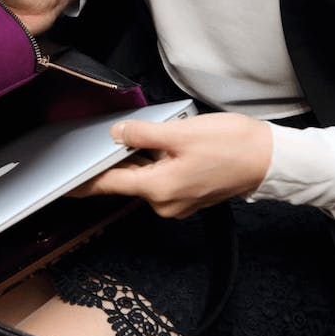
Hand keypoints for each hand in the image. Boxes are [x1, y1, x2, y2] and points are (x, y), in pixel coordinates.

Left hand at [69, 113, 272, 217]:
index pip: (109, 184)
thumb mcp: (181, 132)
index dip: (84, 181)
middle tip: (113, 136)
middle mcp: (164, 202)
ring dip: (139, 159)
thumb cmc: (232, 145)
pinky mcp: (187, 197)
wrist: (271, 159)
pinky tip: (163, 146)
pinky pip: (160, 180)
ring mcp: (177, 203)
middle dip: (117, 159)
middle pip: (126, 180)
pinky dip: (155, 164)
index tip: (64, 184)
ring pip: (144, 178)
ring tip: (148, 136)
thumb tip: (115, 135)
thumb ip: (142, 135)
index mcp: (158, 188)